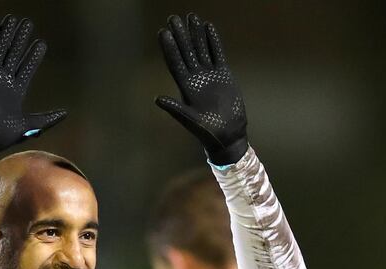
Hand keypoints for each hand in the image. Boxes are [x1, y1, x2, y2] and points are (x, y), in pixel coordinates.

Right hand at [0, 15, 66, 160]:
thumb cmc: (2, 135)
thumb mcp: (29, 126)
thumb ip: (47, 119)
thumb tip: (65, 113)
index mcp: (14, 92)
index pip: (25, 68)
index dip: (32, 56)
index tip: (41, 43)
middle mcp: (1, 81)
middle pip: (12, 54)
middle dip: (20, 39)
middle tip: (28, 24)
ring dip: (6, 34)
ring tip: (13, 19)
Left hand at [155, 14, 247, 164]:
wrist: (228, 134)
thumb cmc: (207, 131)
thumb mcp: (190, 120)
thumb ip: (175, 109)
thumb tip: (157, 99)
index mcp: (185, 87)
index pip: (175, 63)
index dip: (169, 48)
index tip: (163, 32)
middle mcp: (195, 78)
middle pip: (186, 52)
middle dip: (180, 35)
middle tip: (173, 17)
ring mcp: (209, 75)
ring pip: (200, 49)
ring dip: (195, 34)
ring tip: (191, 17)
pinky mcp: (223, 74)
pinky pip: (217, 53)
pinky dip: (213, 41)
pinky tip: (208, 27)